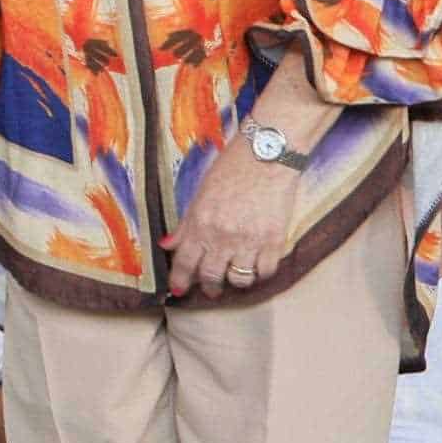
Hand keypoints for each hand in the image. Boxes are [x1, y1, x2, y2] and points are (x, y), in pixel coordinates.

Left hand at [165, 146, 303, 297]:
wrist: (269, 153)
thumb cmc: (233, 167)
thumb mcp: (201, 193)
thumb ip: (186, 223)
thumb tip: (167, 244)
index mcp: (201, 223)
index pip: (184, 262)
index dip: (180, 280)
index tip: (178, 290)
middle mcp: (222, 237)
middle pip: (211, 276)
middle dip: (209, 287)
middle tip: (211, 290)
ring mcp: (249, 240)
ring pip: (239, 279)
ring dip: (235, 282)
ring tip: (236, 277)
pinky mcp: (274, 240)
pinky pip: (266, 271)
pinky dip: (261, 273)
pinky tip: (258, 267)